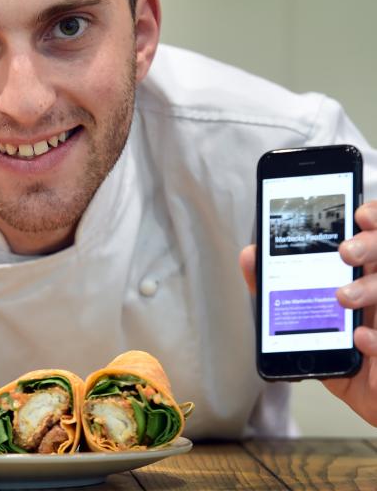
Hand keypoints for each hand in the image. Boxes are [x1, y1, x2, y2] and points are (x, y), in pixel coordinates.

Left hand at [239, 200, 376, 426]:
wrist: (375, 402)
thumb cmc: (344, 356)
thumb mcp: (306, 321)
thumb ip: (277, 289)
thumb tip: (250, 254)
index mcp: (368, 276)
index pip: (375, 234)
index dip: (374, 216)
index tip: (357, 213)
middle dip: (372, 245)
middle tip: (346, 252)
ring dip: (371, 288)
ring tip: (343, 298)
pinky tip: (363, 340)